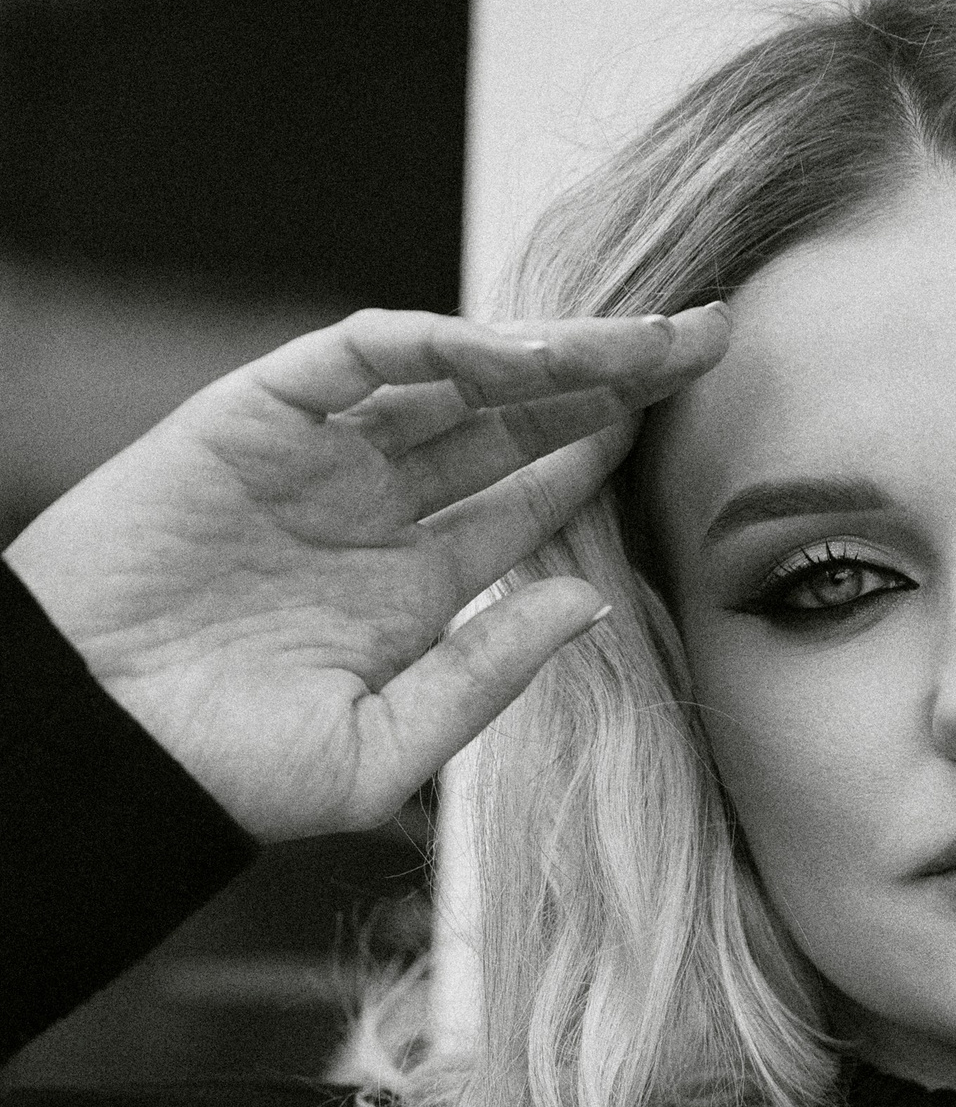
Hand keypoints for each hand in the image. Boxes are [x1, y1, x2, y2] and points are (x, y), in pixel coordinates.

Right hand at [3, 303, 727, 840]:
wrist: (97, 750)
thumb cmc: (223, 770)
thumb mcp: (384, 747)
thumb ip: (486, 674)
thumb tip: (592, 601)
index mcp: (417, 581)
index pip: (535, 495)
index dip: (612, 449)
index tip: (704, 418)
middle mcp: (376, 504)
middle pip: (514, 418)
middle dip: (607, 376)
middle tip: (706, 337)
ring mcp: (318, 453)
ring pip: (450, 375)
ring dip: (544, 350)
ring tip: (638, 337)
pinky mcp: (253, 415)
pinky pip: (351, 355)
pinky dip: (429, 342)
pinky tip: (510, 349)